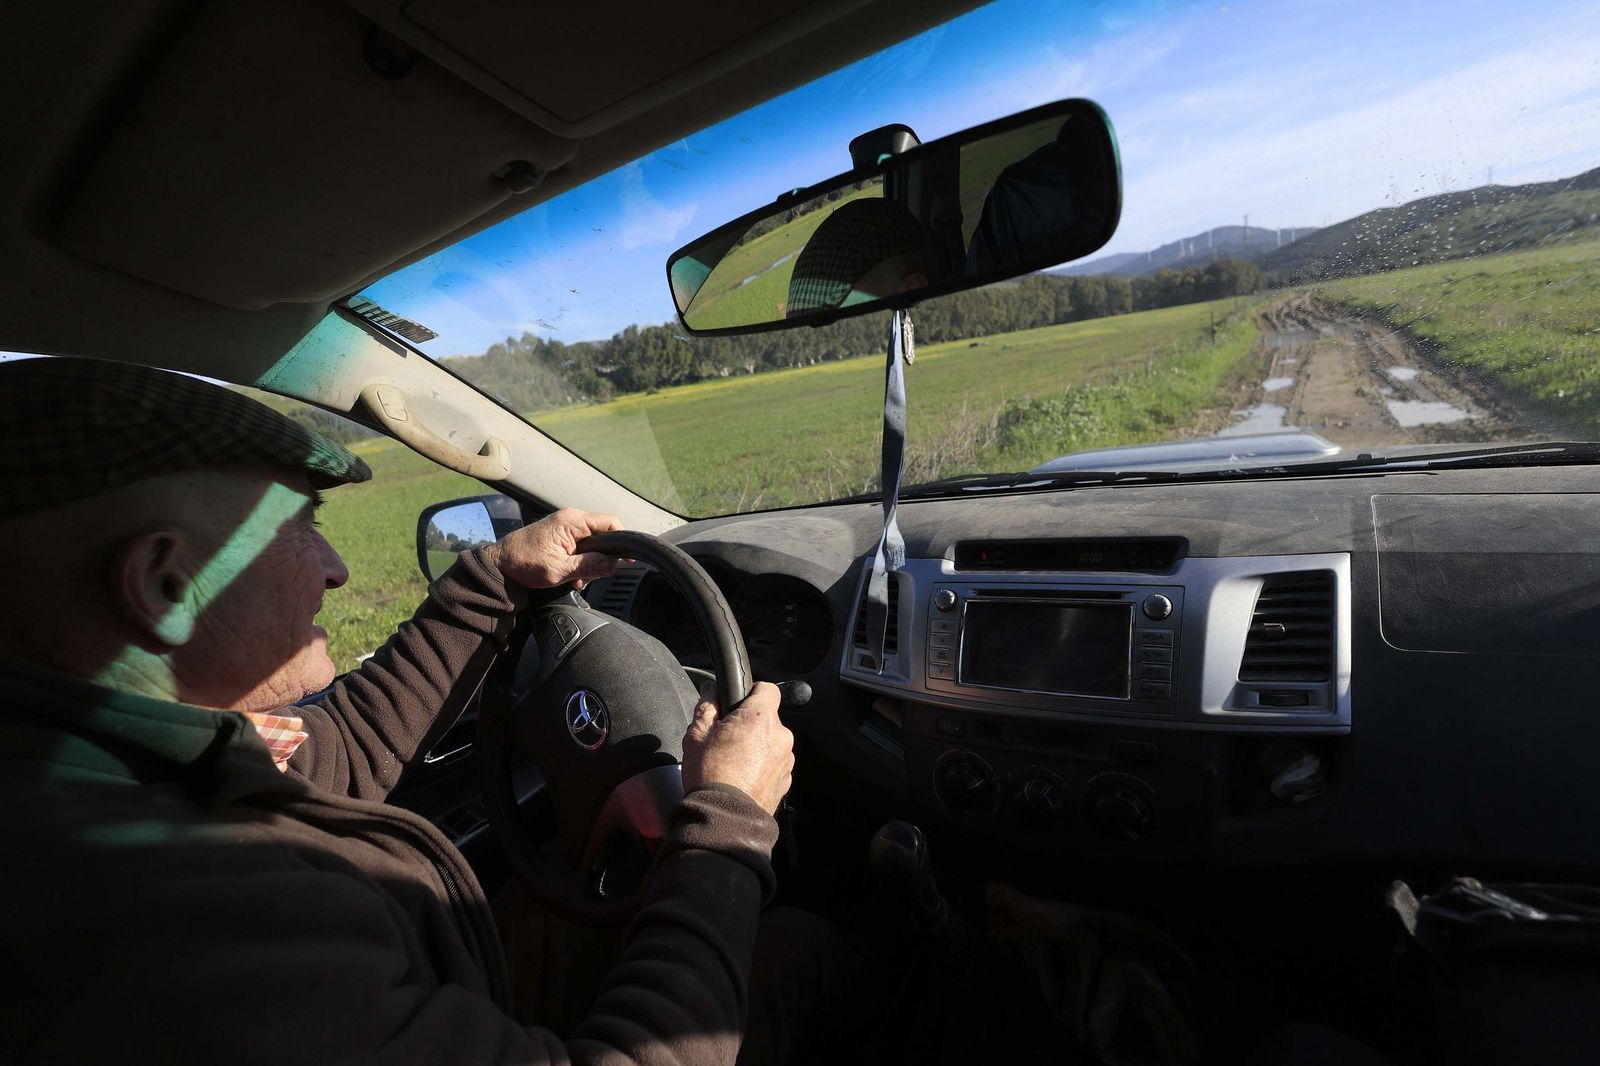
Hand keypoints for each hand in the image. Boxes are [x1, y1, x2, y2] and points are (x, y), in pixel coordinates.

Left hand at [481, 508, 621, 589]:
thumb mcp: (559, 569)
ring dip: (589, 563)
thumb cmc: (523, 563)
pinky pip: (581, 547)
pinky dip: (580, 562)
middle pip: (603, 535)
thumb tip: (613, 565)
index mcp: (572, 521)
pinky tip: (572, 576)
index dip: (622, 541)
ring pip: (593, 544)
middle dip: (602, 558)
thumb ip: (589, 565)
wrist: (499, 564)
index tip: (627, 559)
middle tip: (592, 575)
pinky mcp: (560, 536)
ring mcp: (565, 527)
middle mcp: (570, 519)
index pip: (610, 523)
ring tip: (577, 578)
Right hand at [681, 681, 794, 814]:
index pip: (767, 688)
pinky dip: (761, 766)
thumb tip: (712, 691)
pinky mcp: (786, 780)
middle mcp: (780, 736)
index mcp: (760, 718)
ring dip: (757, 746)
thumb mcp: (696, 736)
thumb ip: (707, 706)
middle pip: (768, 718)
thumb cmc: (710, 777)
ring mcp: (786, 759)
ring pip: (771, 742)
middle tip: (726, 738)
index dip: (751, 692)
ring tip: (733, 762)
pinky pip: (774, 763)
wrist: (725, 819)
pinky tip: (742, 777)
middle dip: (749, 724)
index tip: (737, 704)